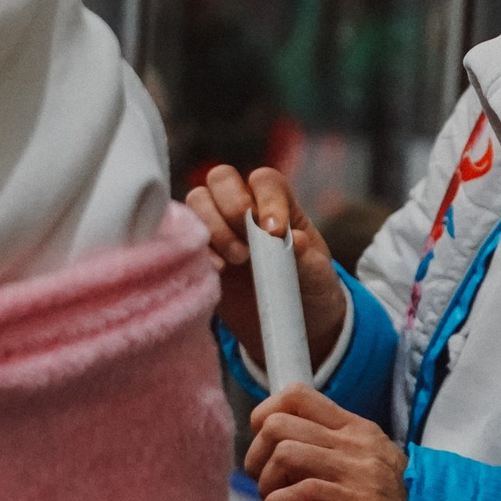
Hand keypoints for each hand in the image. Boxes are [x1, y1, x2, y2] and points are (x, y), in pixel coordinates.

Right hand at [186, 165, 345, 367]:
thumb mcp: (318, 276)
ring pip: (197, 200)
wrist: (287, 322)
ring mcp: (216, 226)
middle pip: (221, 178)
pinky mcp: (198, 250)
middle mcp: (243, 207)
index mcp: (278, 204)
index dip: (268, 199)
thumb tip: (295, 239)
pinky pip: (183, 233)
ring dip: (214, 227)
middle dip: (230, 205)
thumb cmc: (308, 290)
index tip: (275, 231)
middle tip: (248, 243)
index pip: (265, 181)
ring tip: (237, 260)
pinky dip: (198, 249)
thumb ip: (308, 258)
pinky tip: (218, 270)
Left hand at [246, 385, 409, 500]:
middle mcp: (355, 443)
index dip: (265, 413)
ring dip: (266, 481)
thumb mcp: (368, 457)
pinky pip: (302, 493)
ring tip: (270, 498)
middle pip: (279, 426)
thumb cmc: (396, 499)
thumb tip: (277, 445)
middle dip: (257, 452)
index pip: (296, 395)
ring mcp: (358, 472)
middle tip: (260, 476)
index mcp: (355, 427)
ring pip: (286, 455)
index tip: (260, 438)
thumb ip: (330, 444)